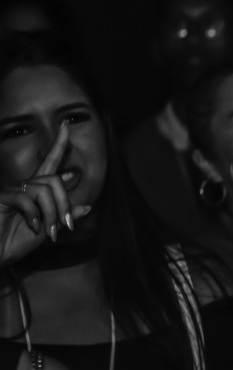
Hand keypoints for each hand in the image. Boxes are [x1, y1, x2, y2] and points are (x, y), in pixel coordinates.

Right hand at [0, 124, 91, 268]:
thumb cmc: (14, 243)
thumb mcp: (48, 230)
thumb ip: (64, 217)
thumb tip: (87, 206)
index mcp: (35, 191)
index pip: (49, 163)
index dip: (59, 145)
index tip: (66, 126)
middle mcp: (23, 186)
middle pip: (54, 181)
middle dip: (65, 203)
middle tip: (65, 225)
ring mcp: (10, 190)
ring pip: (44, 189)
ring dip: (53, 212)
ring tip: (50, 231)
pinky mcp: (1, 196)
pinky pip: (27, 198)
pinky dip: (36, 215)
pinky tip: (33, 227)